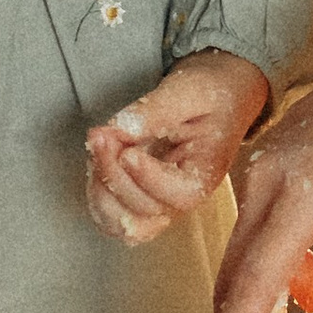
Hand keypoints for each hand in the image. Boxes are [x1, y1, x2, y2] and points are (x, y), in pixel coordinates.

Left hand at [84, 49, 269, 242]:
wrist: (216, 97)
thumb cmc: (211, 95)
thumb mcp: (191, 90)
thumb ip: (158, 109)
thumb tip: (123, 128)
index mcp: (207, 173)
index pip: (181, 194)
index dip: (148, 177)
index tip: (128, 151)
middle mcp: (183, 197)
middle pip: (146, 208)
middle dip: (115, 172)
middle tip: (101, 135)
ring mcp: (160, 202)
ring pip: (122, 222)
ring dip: (100, 187)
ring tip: (98, 145)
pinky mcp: (140, 199)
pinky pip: (112, 217)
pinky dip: (96, 194)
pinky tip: (98, 160)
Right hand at [202, 0, 312, 312]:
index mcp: (303, 194)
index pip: (255, 284)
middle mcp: (266, 183)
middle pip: (231, 278)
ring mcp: (258, 173)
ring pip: (239, 259)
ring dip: (245, 311)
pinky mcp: (263, 171)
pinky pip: (256, 236)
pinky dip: (271, 275)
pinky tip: (309, 301)